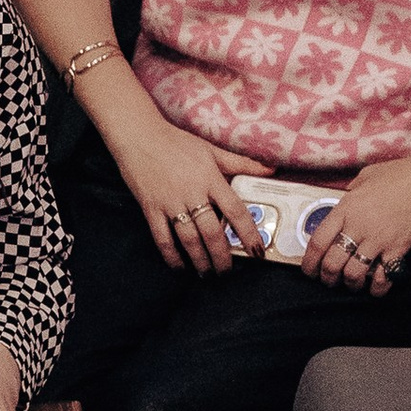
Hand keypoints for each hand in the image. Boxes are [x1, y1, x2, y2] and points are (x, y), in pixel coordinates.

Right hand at [103, 115, 261, 275]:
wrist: (139, 136)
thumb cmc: (177, 142)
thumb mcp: (211, 150)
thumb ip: (241, 163)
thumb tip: (271, 170)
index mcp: (210, 178)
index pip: (235, 210)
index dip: (248, 233)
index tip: (256, 251)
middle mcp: (193, 192)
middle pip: (212, 232)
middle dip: (221, 257)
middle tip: (226, 272)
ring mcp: (170, 203)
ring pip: (189, 239)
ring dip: (200, 261)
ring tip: (207, 274)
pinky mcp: (151, 209)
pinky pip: (163, 238)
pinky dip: (172, 256)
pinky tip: (180, 267)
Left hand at [302, 139, 410, 297]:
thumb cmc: (402, 174)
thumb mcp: (367, 176)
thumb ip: (351, 192)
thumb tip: (344, 201)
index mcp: (347, 208)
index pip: (317, 241)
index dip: (309, 262)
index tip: (309, 270)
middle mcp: (359, 226)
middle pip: (332, 263)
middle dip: (327, 278)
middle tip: (329, 280)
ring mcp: (379, 240)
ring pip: (353, 275)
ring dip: (349, 284)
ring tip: (352, 283)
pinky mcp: (398, 250)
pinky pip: (382, 278)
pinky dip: (376, 287)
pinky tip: (375, 286)